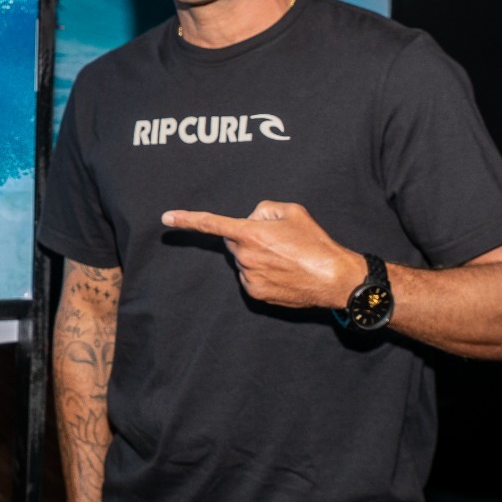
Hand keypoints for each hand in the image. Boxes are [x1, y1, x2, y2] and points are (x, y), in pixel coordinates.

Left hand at [161, 201, 359, 308]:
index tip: (167, 218)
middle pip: (233, 241)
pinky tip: (282, 272)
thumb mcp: (292, 211)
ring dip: (256, 256)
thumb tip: (250, 218)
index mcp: (251, 233)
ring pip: (242, 260)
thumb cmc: (315, 243)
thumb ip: (264, 208)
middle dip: (246, 237)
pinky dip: (260, 272)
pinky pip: (249, 277)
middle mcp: (245, 256)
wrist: (335, 278)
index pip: (212, 223)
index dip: (187, 219)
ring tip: (285, 258)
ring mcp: (249, 277)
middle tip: (276, 241)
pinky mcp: (255, 293)